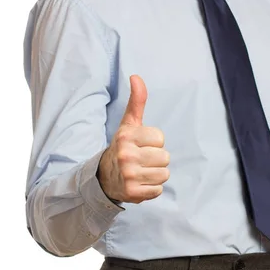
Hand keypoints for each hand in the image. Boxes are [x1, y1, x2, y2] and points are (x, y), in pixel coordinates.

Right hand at [98, 75, 169, 202]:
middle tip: (141, 160)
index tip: (141, 145)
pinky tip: (139, 183)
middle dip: (156, 160)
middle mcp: (126, 155)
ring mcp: (128, 175)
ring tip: (141, 172)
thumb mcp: (128, 124)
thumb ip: (137, 101)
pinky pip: (158, 190)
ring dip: (155, 175)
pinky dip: (152, 189)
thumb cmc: (124, 147)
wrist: (104, 177)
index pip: (161, 139)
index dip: (155, 143)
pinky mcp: (132, 193)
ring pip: (164, 174)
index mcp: (126, 136)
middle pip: (165, 157)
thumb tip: (136, 76)